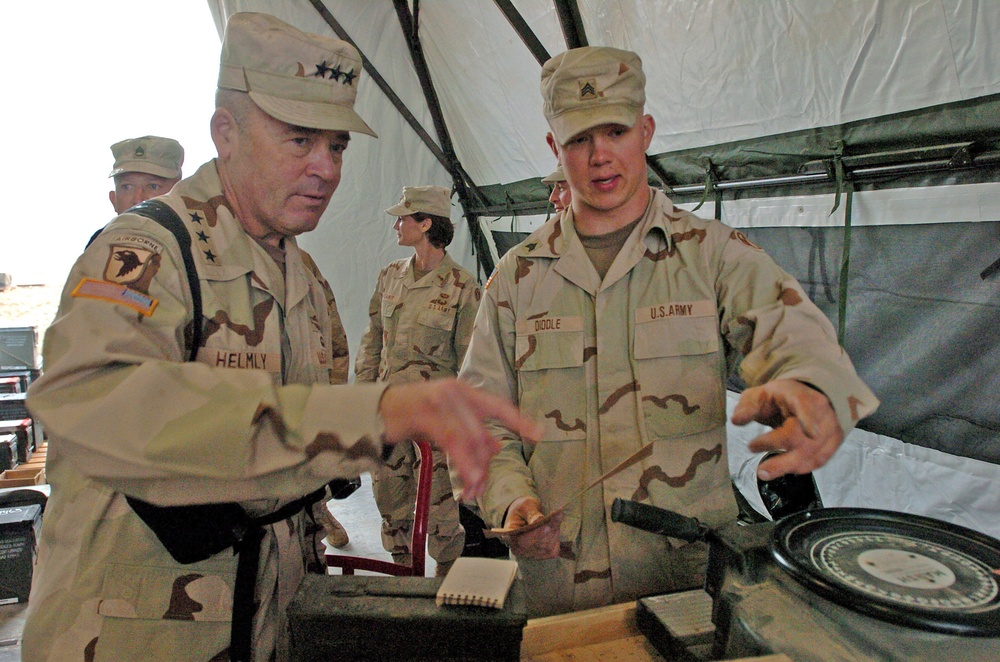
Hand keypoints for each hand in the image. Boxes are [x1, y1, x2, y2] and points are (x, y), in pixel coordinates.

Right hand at [378, 379, 539, 499]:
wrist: (378, 410)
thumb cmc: (414, 416)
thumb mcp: (447, 422)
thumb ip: (471, 432)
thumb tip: (496, 448)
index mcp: (464, 391)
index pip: (498, 406)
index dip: (519, 420)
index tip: (539, 433)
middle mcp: (456, 392)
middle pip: (481, 433)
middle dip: (483, 463)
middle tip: (481, 487)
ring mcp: (440, 400)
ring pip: (468, 440)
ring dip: (473, 469)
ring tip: (474, 490)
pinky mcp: (425, 414)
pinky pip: (451, 442)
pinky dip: (463, 463)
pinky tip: (467, 479)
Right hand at [503, 496, 562, 558]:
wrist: (525, 516)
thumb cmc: (523, 510)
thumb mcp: (525, 506)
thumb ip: (531, 513)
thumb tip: (539, 520)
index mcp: (510, 536)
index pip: (523, 541)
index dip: (536, 535)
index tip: (548, 526)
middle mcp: (518, 549)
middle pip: (538, 544)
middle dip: (551, 529)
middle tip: (559, 514)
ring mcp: (530, 555)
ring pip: (547, 547)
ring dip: (555, 532)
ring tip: (557, 518)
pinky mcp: (541, 556)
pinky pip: (553, 551)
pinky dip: (557, 539)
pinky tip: (555, 529)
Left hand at [730, 379, 843, 480]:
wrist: (806, 396)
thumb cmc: (780, 398)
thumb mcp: (760, 395)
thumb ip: (747, 407)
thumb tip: (736, 420)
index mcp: (802, 396)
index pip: (808, 406)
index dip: (810, 419)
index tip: (810, 433)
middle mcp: (821, 413)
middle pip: (807, 440)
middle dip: (783, 458)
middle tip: (761, 469)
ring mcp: (831, 429)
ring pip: (813, 455)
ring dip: (788, 467)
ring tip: (765, 471)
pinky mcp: (834, 442)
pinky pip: (819, 461)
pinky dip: (800, 468)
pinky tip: (783, 469)